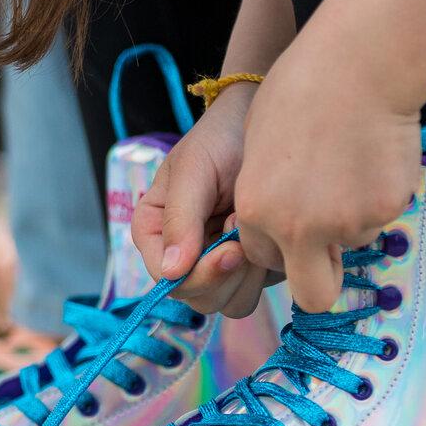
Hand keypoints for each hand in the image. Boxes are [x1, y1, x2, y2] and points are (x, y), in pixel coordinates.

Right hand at [131, 83, 279, 317]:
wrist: (264, 123)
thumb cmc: (222, 138)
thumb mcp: (193, 170)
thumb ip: (180, 220)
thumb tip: (170, 272)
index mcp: (154, 233)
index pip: (167, 280)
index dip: (197, 275)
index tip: (230, 250)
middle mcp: (181, 254)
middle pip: (198, 298)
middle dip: (227, 273)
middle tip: (245, 231)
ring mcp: (217, 262)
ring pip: (229, 301)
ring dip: (249, 275)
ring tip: (254, 228)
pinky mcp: (251, 265)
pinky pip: (259, 289)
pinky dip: (269, 269)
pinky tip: (270, 232)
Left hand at [231, 48, 423, 310]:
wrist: (356, 64)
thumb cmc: (302, 91)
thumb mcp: (260, 148)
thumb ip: (265, 195)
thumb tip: (277, 228)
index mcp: (257, 211)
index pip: (263, 258)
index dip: (279, 244)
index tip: (292, 222)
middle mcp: (296, 229)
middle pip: (313, 295)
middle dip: (320, 278)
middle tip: (330, 245)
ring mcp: (343, 224)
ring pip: (352, 245)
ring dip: (351, 219)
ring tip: (350, 163)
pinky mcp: (384, 210)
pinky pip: (380, 219)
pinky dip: (378, 198)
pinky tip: (373, 156)